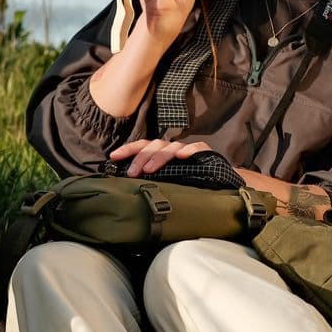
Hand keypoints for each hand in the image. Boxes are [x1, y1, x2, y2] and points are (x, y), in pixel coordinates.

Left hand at [109, 136, 229, 178]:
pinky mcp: (205, 152)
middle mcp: (172, 149)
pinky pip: (197, 147)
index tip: (113, 157)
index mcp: (160, 154)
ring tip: (150, 169)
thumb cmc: (185, 183)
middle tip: (132, 172)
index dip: (128, 150)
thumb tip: (125, 185)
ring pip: (171, 147)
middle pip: (154, 145)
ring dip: (158, 157)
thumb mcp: (164, 182)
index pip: (142, 146)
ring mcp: (188, 149)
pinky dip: (189, 150)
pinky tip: (182, 156)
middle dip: (141, 158)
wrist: (217, 183)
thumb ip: (149, 180)